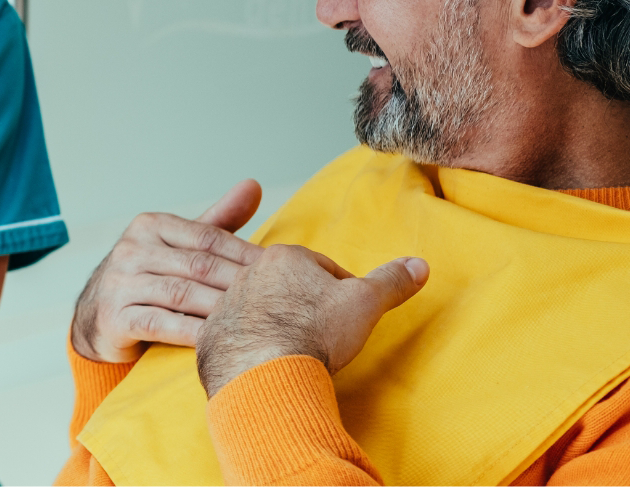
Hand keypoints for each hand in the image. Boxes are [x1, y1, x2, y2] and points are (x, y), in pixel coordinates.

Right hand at [71, 181, 265, 362]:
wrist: (98, 317)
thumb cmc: (150, 279)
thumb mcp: (179, 246)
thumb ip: (216, 221)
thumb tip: (254, 186)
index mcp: (149, 226)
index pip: (207, 237)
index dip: (245, 253)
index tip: (278, 269)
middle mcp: (130, 250)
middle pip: (198, 265)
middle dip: (239, 283)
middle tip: (276, 297)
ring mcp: (119, 283)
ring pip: (182, 294)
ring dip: (221, 308)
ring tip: (255, 319)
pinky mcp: (113, 317)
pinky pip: (160, 324)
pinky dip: (191, 333)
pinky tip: (217, 341)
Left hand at [195, 245, 428, 396]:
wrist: (263, 371)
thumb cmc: (314, 332)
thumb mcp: (365, 303)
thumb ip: (391, 281)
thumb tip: (420, 265)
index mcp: (283, 258)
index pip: (319, 268)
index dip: (339, 290)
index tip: (347, 312)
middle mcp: (246, 274)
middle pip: (285, 287)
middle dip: (303, 305)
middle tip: (321, 333)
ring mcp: (224, 305)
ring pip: (256, 310)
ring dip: (273, 325)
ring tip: (293, 350)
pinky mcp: (209, 337)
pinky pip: (232, 337)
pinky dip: (247, 348)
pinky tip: (263, 364)